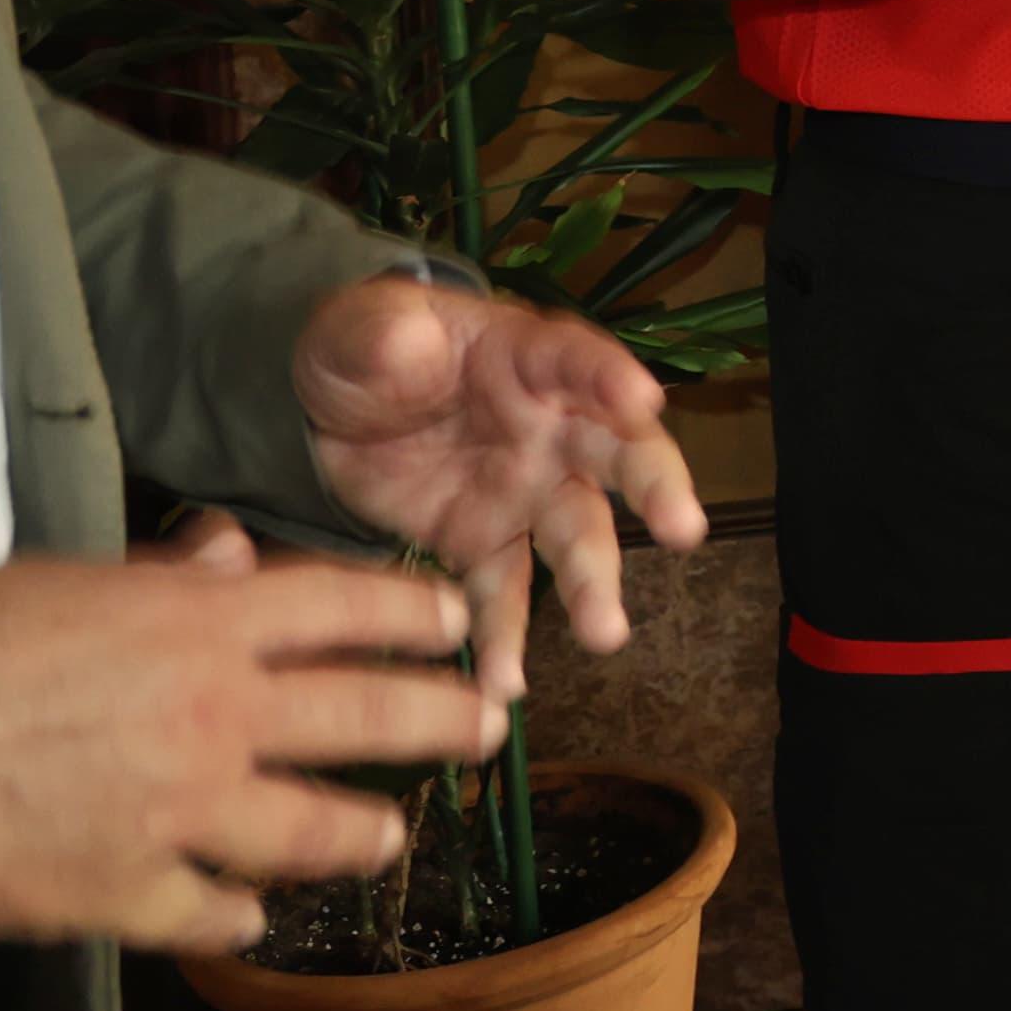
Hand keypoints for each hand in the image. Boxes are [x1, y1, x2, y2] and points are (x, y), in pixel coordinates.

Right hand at [0, 522, 507, 948]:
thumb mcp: (63, 583)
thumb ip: (161, 575)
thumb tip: (226, 551)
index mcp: (201, 624)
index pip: (342, 604)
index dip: (410, 613)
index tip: (457, 623)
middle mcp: (215, 713)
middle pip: (365, 711)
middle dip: (441, 718)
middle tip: (488, 726)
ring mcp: (181, 809)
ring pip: (309, 827)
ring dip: (356, 833)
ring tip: (388, 836)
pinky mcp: (128, 890)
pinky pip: (204, 913)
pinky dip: (230, 920)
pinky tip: (247, 922)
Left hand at [294, 279, 706, 707]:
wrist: (326, 414)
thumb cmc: (365, 351)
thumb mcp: (359, 329)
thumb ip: (382, 337)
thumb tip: (404, 342)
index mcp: (526, 356)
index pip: (579, 360)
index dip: (612, 379)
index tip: (644, 403)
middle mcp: (551, 425)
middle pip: (618, 454)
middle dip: (656, 489)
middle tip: (685, 529)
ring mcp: (525, 490)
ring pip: (577, 536)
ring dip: (594, 583)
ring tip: (606, 634)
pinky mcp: (484, 543)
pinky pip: (502, 592)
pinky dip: (505, 636)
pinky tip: (504, 680)